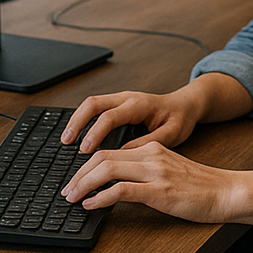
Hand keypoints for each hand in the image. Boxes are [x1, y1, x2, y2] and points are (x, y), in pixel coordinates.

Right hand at [60, 90, 202, 153]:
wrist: (186, 104)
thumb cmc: (180, 118)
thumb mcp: (171, 134)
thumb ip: (149, 142)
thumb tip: (125, 154)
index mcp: (139, 105)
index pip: (110, 116)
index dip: (95, 133)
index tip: (84, 150)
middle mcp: (127, 98)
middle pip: (94, 103)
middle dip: (77, 121)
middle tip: (66, 141)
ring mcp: (121, 99)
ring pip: (92, 103)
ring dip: (77, 119)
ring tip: (66, 140)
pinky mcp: (119, 104)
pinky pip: (97, 108)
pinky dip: (84, 119)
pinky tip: (77, 135)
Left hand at [61, 141, 240, 222]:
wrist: (226, 191)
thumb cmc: (200, 186)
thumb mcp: (169, 171)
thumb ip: (145, 172)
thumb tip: (117, 186)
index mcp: (152, 148)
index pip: (109, 151)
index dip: (86, 165)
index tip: (75, 180)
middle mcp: (151, 154)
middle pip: (103, 156)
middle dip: (79, 174)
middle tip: (67, 191)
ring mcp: (155, 171)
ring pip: (108, 169)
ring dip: (84, 184)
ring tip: (73, 198)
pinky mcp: (160, 190)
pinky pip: (122, 190)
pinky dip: (101, 197)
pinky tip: (92, 206)